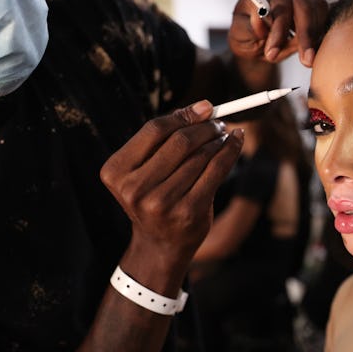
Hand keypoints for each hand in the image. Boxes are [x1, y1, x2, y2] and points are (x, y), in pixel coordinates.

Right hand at [100, 102, 242, 276]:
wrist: (160, 244)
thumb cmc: (155, 197)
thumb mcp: (146, 170)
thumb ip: (164, 141)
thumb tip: (202, 108)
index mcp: (116, 172)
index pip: (154, 130)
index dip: (183, 115)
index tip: (205, 107)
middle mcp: (135, 188)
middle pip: (179, 142)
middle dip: (204, 127)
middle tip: (218, 122)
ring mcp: (161, 203)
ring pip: (200, 157)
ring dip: (217, 140)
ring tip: (224, 136)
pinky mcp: (188, 212)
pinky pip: (215, 172)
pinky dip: (229, 152)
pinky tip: (236, 142)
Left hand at [228, 0, 327, 66]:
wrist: (257, 43)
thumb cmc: (247, 36)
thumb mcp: (240, 36)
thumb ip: (250, 28)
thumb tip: (261, 19)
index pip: (279, 4)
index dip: (279, 30)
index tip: (274, 52)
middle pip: (303, 6)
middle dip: (304, 36)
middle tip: (305, 60)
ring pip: (317, 12)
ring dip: (313, 38)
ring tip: (306, 58)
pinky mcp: (314, 7)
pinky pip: (325, 17)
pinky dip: (320, 36)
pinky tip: (312, 51)